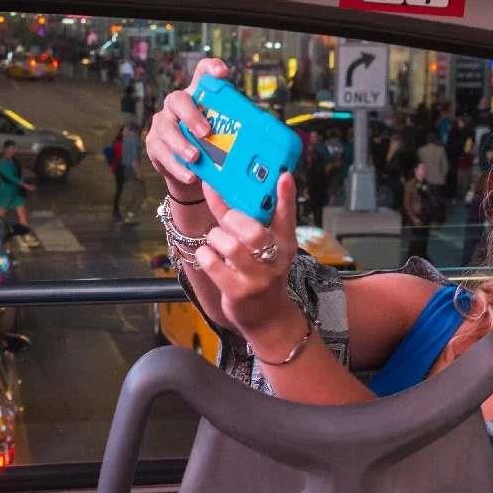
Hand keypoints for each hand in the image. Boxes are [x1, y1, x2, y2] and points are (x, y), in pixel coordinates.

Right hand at [143, 56, 229, 197]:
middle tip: (206, 132)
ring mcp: (163, 122)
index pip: (202, 73)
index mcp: (198, 96)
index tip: (222, 72)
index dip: (210, 68)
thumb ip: (237, 132)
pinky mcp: (154, 143)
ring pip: (166, 128)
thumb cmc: (213, 148)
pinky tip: (190, 174)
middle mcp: (177, 105)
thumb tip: (263, 141)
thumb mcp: (226, 137)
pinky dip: (176, 165)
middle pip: (179, 99)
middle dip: (191, 115)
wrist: (193, 174)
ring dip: (181, 144)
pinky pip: (161, 152)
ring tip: (195, 158)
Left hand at [192, 174, 301, 346]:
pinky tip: (208, 256)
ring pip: (230, 245)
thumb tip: (230, 193)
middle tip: (225, 218)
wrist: (268, 318)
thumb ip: (254, 224)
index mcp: (285, 244)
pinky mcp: (238, 291)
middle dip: (232, 218)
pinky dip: (205, 254)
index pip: (287, 216)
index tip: (283, 175)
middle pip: (252, 230)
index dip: (286, 195)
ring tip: (216, 242)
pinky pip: (213, 263)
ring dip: (215, 238)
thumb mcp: (269, 251)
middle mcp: (275, 260)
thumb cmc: (263, 275)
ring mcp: (257, 278)